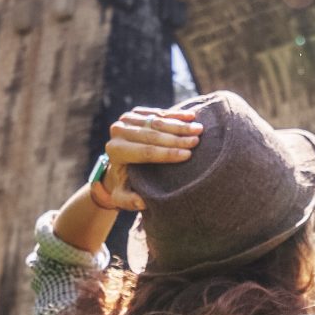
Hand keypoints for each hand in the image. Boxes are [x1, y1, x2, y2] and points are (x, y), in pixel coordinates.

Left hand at [88, 106, 202, 210]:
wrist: (119, 163)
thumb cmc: (126, 182)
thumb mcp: (123, 195)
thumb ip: (128, 201)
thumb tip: (142, 202)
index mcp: (116, 151)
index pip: (146, 151)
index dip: (167, 153)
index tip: (188, 155)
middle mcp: (118, 132)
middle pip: (152, 135)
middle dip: (177, 139)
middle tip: (197, 141)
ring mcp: (126, 119)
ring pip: (157, 121)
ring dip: (180, 125)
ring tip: (199, 129)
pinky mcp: (136, 112)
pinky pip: (159, 112)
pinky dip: (176, 115)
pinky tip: (192, 116)